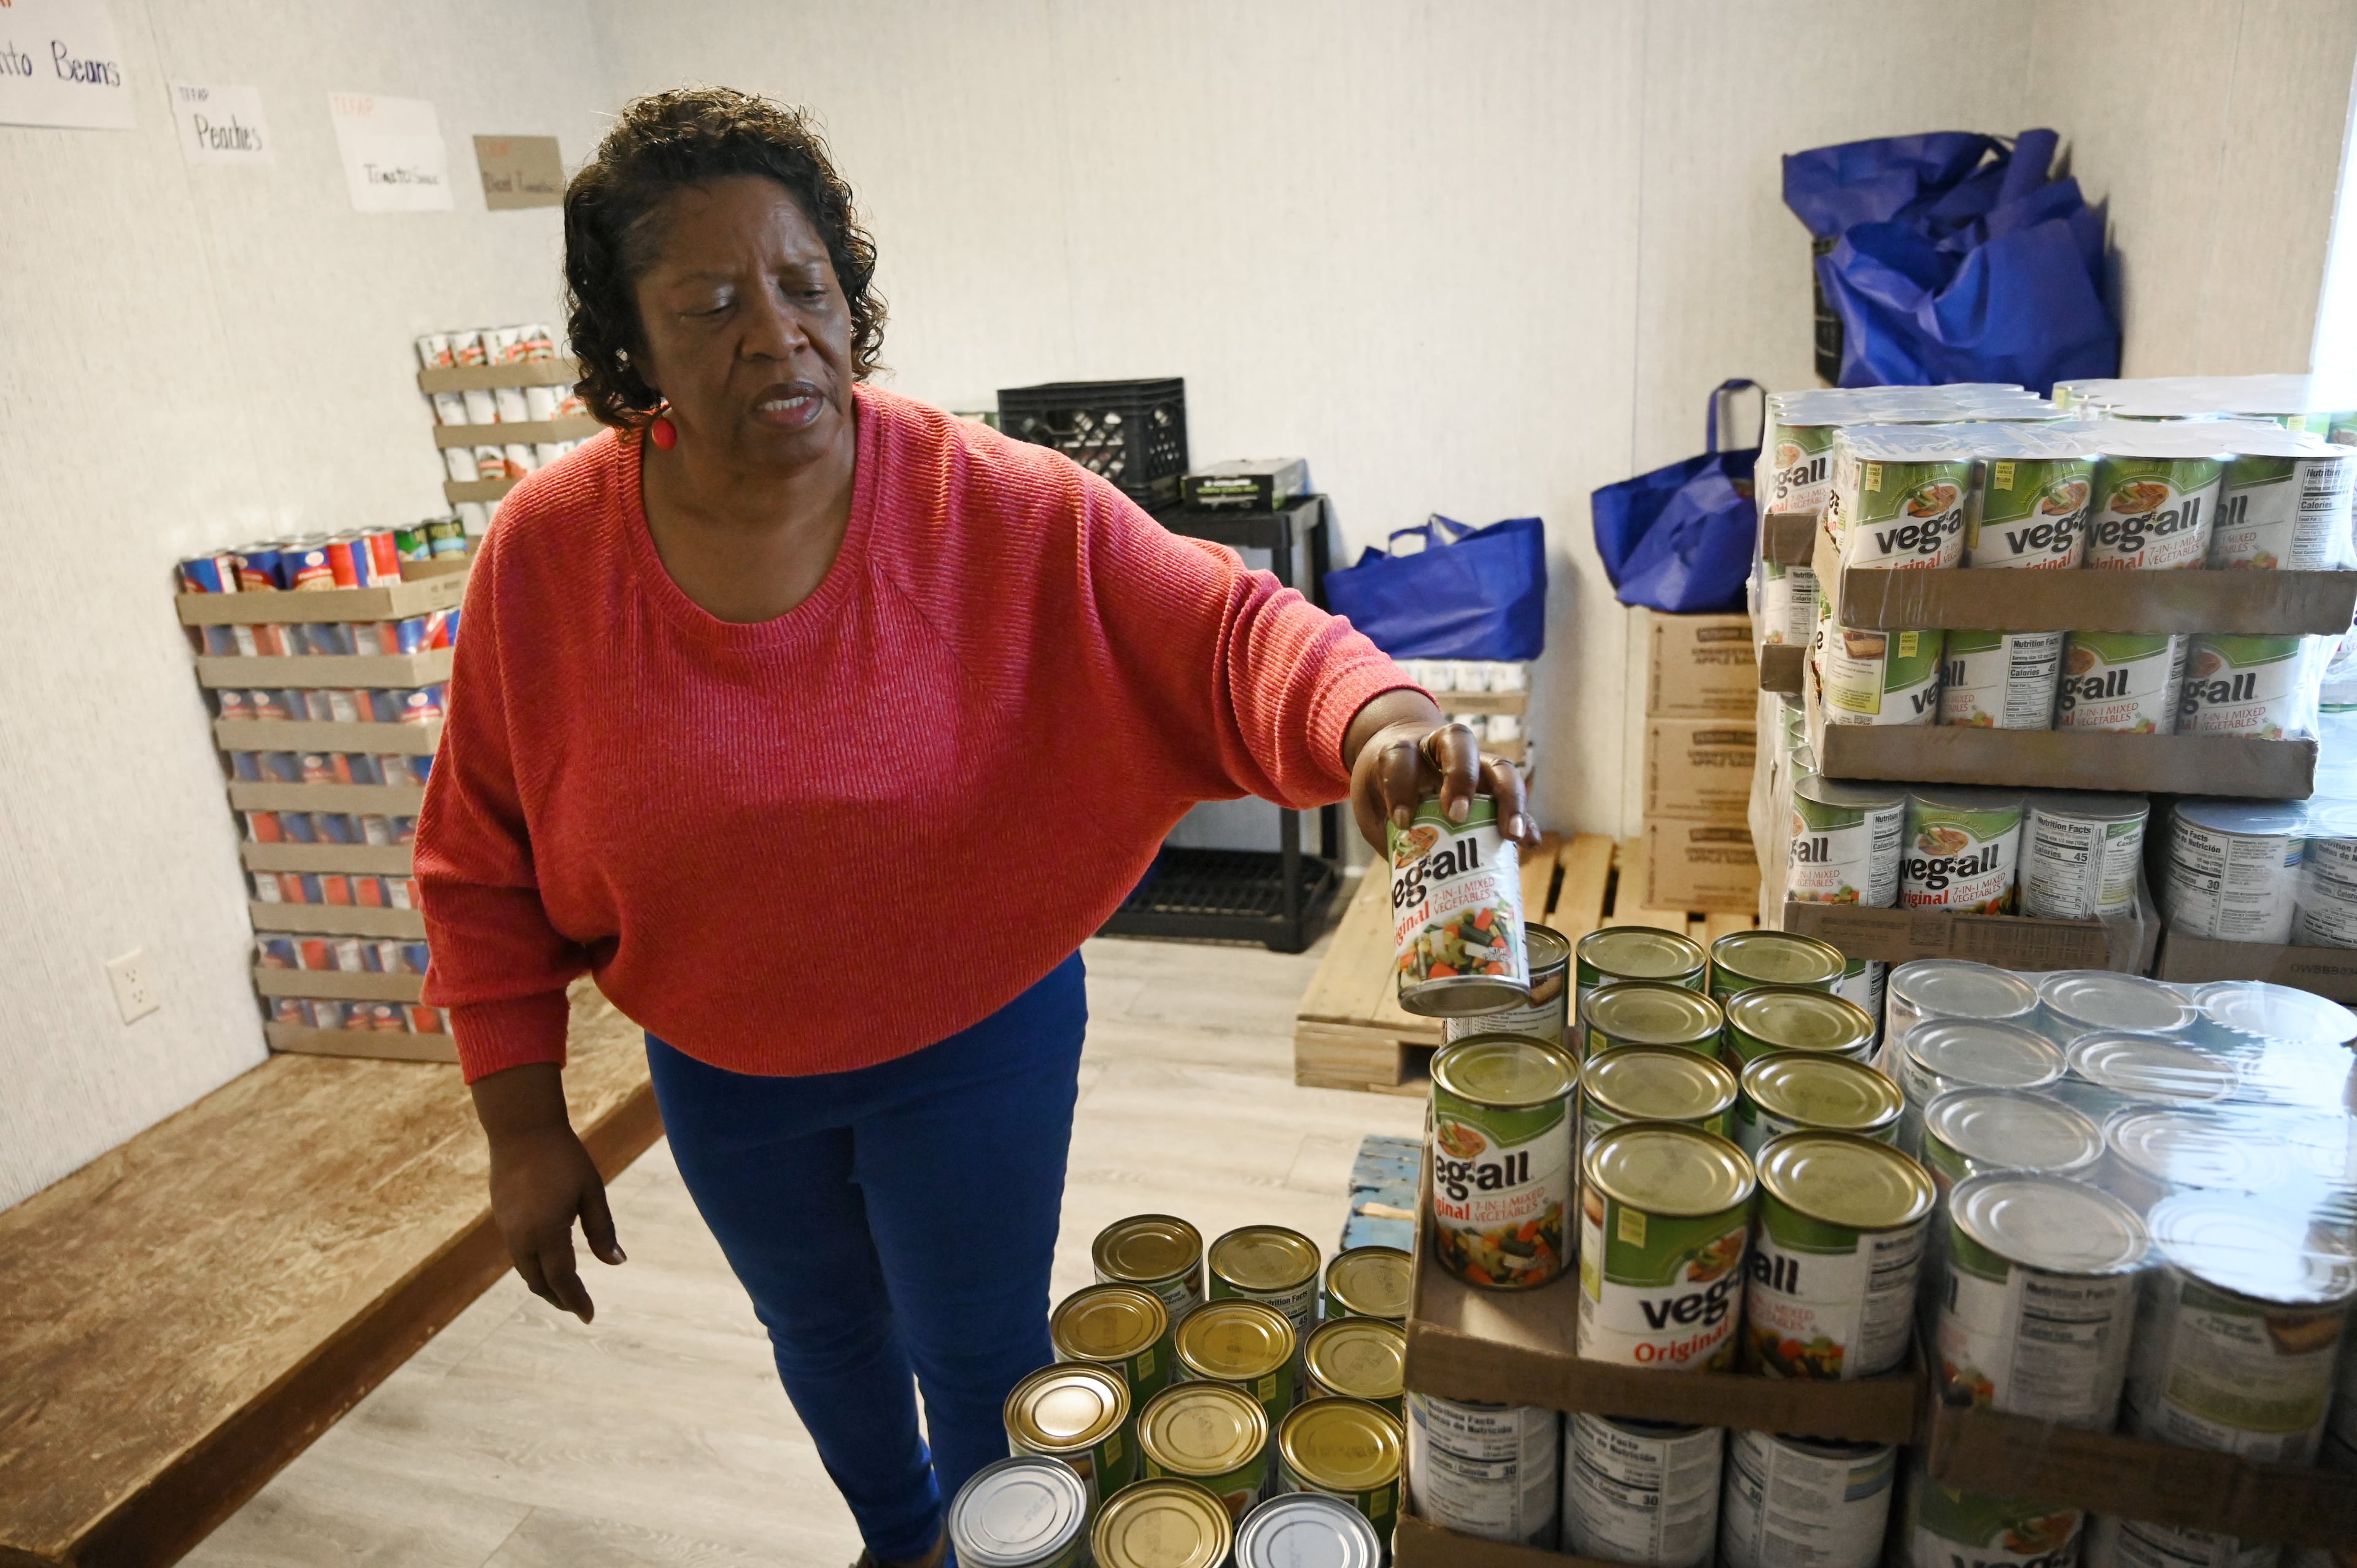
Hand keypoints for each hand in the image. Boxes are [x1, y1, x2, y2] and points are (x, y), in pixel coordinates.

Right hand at [473, 1063, 623, 1322]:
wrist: (522, 1129)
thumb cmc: (564, 1157)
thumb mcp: (592, 1191)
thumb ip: (603, 1230)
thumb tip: (617, 1263)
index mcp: (547, 1232)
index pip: (562, 1279)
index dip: (576, 1300)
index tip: (589, 1317)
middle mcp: (522, 1237)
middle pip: (539, 1282)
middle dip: (559, 1298)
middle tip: (579, 1307)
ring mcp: (507, 1228)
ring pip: (525, 1270)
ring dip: (544, 1284)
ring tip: (565, 1290)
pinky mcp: (501, 1217)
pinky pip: (517, 1253)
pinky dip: (533, 1266)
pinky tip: (547, 1261)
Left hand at [1343, 690, 1540, 853]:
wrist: (1400, 755)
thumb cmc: (1382, 786)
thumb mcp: (1370, 806)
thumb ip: (1386, 834)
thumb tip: (1413, 884)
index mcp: (1403, 749)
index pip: (1401, 756)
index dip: (1401, 785)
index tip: (1402, 820)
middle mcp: (1441, 747)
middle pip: (1459, 742)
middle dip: (1461, 778)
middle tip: (1457, 816)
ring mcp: (1473, 762)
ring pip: (1497, 764)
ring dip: (1508, 798)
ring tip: (1511, 834)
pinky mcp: (1492, 782)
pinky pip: (1513, 796)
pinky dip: (1524, 818)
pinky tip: (1528, 841)